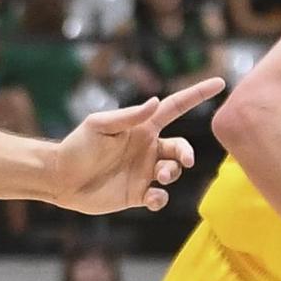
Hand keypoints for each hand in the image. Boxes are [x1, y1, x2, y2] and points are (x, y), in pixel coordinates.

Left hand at [50, 77, 223, 213]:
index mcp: (142, 127)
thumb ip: (128, 116)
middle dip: (186, 154)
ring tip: (159, 178)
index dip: (197, 94)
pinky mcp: (137, 194)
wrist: (61, 178)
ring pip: (173, 172)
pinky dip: (161, 197)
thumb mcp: (100, 125)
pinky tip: (152, 197)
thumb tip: (155, 102)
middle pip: (181, 147)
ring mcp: (144, 172)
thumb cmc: (78, 146)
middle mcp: (148, 148)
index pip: (176, 107)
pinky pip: (159, 196)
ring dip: (172, 174)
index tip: (220, 82)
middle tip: (184, 162)